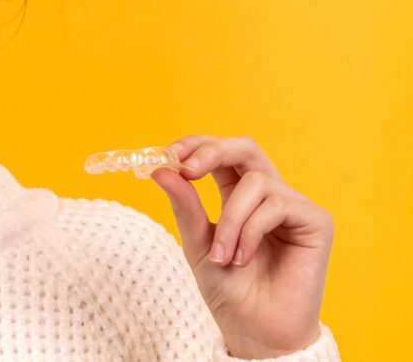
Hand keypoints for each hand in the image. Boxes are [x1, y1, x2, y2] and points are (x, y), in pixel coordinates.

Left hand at [149, 136, 333, 358]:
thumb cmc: (228, 289)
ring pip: (255, 182)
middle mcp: (269, 194)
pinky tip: (244, 258)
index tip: (168, 154)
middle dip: (212, 152)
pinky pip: (277, 205)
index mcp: (239, 195)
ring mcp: (294, 206)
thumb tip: (161, 169)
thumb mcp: (196, 243)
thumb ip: (184, 205)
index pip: (221, 153)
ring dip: (230, 220)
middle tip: (187, 170)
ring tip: (222, 256)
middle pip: (246, 148)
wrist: (255, 331)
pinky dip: (251, 230)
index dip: (197, 145)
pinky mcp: (316, 221)